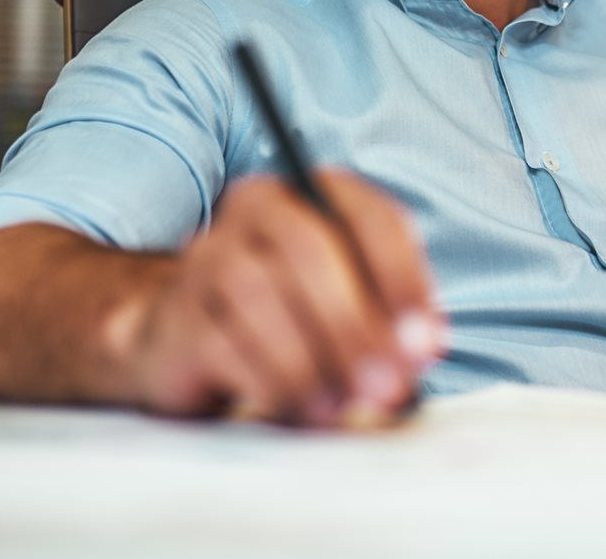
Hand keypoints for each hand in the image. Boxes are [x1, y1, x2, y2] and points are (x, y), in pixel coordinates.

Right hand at [117, 169, 445, 427]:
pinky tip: (303, 411)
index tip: (427, 344)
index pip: (370, 217)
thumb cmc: (288, 316)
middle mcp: (255, 208)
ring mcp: (207, 256)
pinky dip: (273, 382)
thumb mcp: (347, 303)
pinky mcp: (177, 313)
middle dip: (357, 325)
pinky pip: (224, 343)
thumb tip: (422, 347)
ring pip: (262, 295)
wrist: (184, 340)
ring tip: (345, 406)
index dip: (405, 281)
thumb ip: (389, 315)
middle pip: (311, 252)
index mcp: (312, 193)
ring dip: (313, 361)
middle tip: (388, 386)